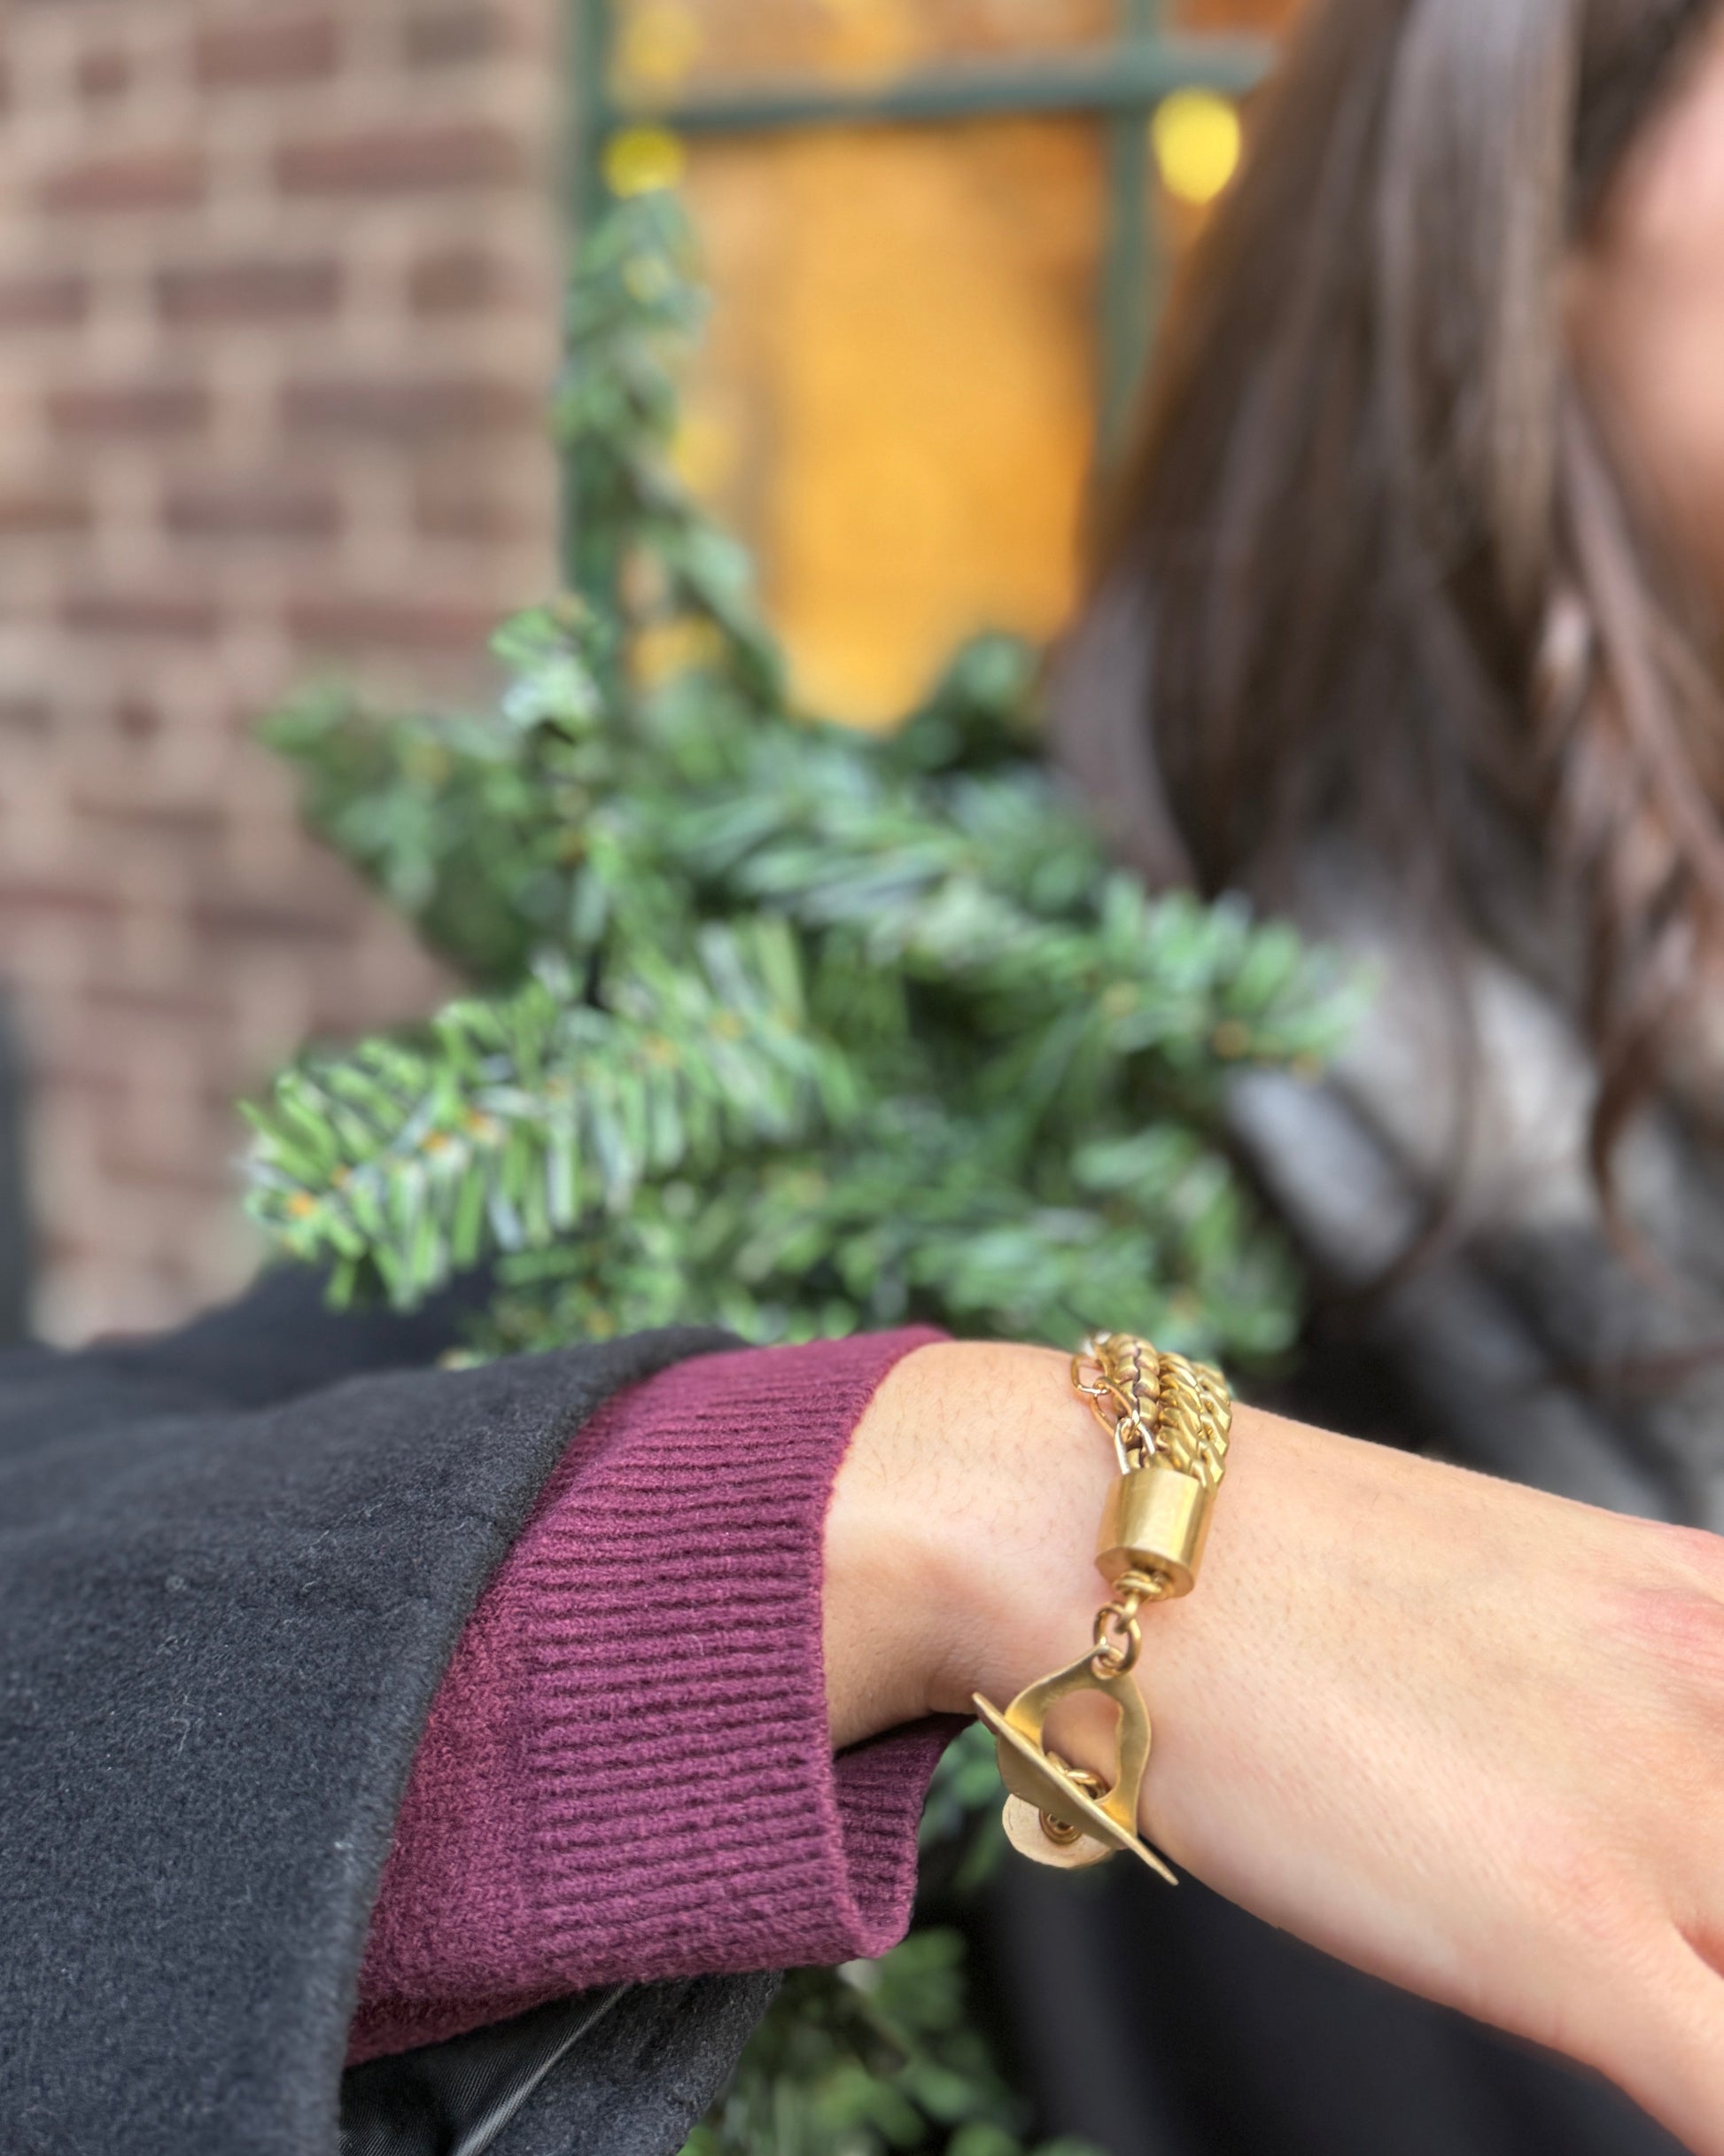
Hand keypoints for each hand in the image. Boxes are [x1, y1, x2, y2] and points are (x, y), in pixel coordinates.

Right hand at [823, 1340, 1723, 2154]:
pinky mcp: (1564, 1932)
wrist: (1092, 1527)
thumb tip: (1635, 1782)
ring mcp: (1655, 1815)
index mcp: (1706, 1603)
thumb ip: (1615, 1671)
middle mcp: (1712, 1695)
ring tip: (1662, 2003)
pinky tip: (1681, 2093)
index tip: (1714, 1882)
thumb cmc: (1261, 1560)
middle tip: (1676, 1941)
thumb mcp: (1495, 1581)